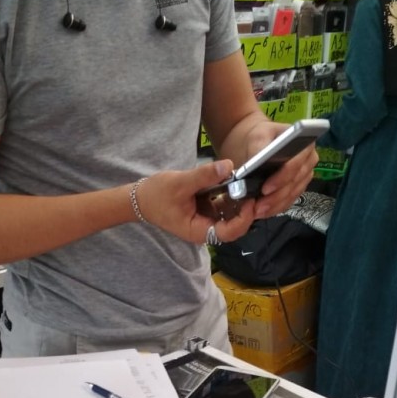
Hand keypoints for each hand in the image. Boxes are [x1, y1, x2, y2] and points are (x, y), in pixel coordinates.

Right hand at [133, 160, 257, 244]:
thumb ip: (205, 175)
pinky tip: (235, 181)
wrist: (141, 198)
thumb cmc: (156, 195)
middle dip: (245, 209)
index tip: (249, 200)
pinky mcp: (207, 210)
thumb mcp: (181, 183)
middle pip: (234, 225)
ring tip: (247, 182)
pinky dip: (231, 195)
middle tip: (255, 188)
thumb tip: (229, 165)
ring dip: (240, 200)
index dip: (242, 219)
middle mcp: (205, 229)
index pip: (228, 232)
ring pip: (232, 215)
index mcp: (198, 231)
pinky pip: (224, 205)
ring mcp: (207, 220)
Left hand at [242, 121, 318, 218]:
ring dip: (274, 206)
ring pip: (292, 195)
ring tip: (257, 211)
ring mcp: (304, 177)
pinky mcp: (297, 189)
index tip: (265, 188)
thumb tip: (257, 163)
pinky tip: (262, 212)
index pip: (296, 164)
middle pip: (294, 183)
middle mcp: (309, 162)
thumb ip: (260, 149)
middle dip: (275, 197)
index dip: (282, 178)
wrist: (258, 143)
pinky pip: (288, 201)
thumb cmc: (261, 136)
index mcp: (305, 144)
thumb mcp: (258, 136)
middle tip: (258, 206)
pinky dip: (275, 208)